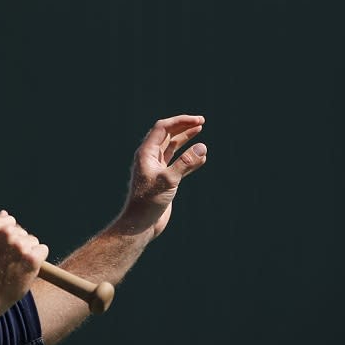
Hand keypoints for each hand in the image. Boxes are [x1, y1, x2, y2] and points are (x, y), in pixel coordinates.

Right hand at [0, 210, 48, 316]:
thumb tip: (5, 213)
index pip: (9, 221)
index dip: (8, 236)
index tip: (4, 249)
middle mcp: (5, 233)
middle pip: (22, 231)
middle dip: (18, 245)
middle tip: (7, 263)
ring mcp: (19, 245)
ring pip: (33, 241)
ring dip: (28, 253)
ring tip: (14, 269)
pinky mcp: (32, 258)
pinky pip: (43, 250)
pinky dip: (38, 259)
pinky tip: (26, 270)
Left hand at [119, 115, 207, 238]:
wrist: (142, 224)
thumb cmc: (149, 202)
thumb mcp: (169, 180)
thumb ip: (186, 163)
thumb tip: (202, 147)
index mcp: (146, 153)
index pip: (162, 128)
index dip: (180, 121)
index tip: (198, 121)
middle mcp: (150, 158)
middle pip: (167, 135)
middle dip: (183, 126)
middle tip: (201, 121)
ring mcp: (157, 168)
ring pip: (173, 147)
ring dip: (186, 138)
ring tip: (199, 130)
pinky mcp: (165, 179)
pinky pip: (178, 162)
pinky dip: (189, 157)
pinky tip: (201, 156)